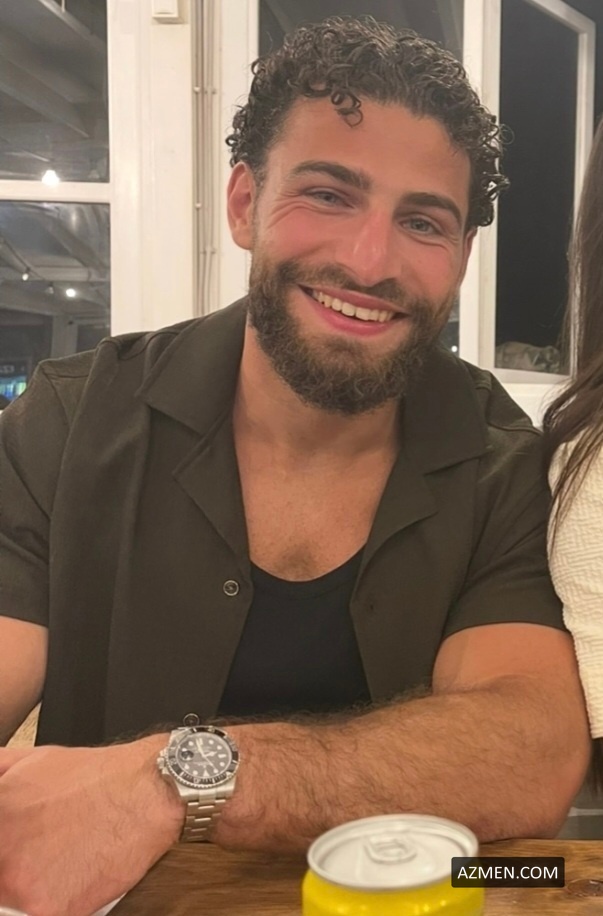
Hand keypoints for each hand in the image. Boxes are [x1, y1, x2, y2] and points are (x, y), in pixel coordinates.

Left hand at [0, 737, 182, 915]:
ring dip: (33, 881)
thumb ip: (1, 772)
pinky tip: (77, 871)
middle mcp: (2, 848)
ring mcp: (21, 882)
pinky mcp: (49, 909)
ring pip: (13, 896)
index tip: (12, 845)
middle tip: (41, 849)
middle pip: (0, 874)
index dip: (5, 846)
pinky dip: (59, 898)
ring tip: (62, 857)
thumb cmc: (98, 777)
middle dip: (15, 862)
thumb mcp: (36, 759)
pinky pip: (43, 911)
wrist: (144, 794)